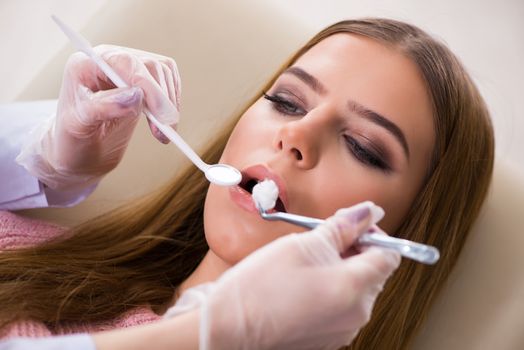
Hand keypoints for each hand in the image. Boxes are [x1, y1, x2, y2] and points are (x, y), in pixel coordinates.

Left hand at [17, 45, 180, 189]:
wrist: (79, 152)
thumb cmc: (72, 141)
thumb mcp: (78, 127)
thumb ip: (102, 108)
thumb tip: (135, 96)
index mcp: (86, 64)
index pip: (127, 63)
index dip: (149, 88)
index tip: (160, 119)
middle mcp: (108, 60)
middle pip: (150, 66)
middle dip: (162, 99)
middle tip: (165, 132)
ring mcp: (127, 69)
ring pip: (164, 72)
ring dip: (170, 103)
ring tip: (163, 132)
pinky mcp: (143, 81)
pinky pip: (168, 81)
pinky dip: (173, 102)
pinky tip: (164, 123)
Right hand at [167, 202, 400, 349]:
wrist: (228, 327)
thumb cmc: (260, 286)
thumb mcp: (304, 243)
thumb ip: (343, 226)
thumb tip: (369, 212)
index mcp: (356, 288)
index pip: (389, 254)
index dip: (373, 233)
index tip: (351, 223)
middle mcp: (356, 314)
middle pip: (373, 271)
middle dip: (355, 248)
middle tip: (323, 236)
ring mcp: (342, 330)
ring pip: (356, 288)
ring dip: (340, 266)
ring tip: (307, 258)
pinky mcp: (326, 338)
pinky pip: (340, 306)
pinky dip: (329, 287)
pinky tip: (301, 280)